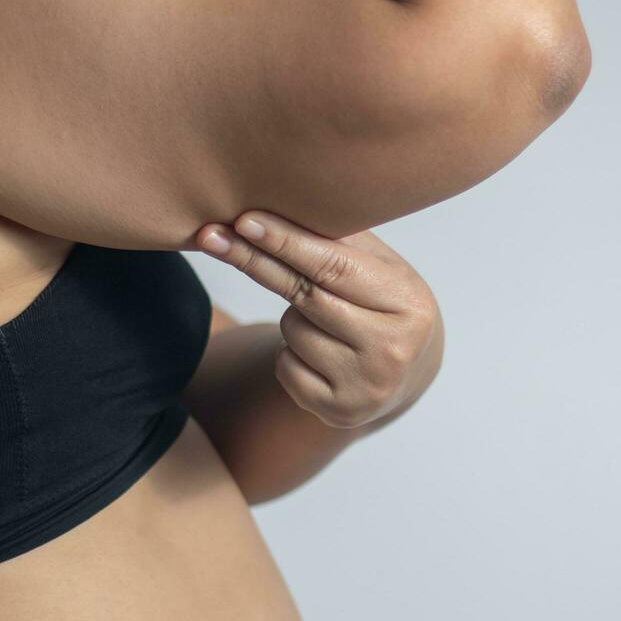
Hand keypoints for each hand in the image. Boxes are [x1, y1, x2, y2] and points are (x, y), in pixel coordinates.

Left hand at [196, 211, 440, 429]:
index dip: (285, 242)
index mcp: (408, 302)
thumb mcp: (379, 265)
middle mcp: (393, 349)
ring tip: (326, 320)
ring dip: (292, 317)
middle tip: (212, 235)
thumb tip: (274, 207)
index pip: (335, 266)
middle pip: (305, 297)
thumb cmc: (383, 301)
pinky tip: (320, 352)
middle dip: (257, 262)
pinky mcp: (340, 412)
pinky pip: (285, 368)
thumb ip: (339, 239)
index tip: (244, 220)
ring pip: (291, 331)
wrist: (407, 369)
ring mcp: (367, 386)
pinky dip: (290, 354)